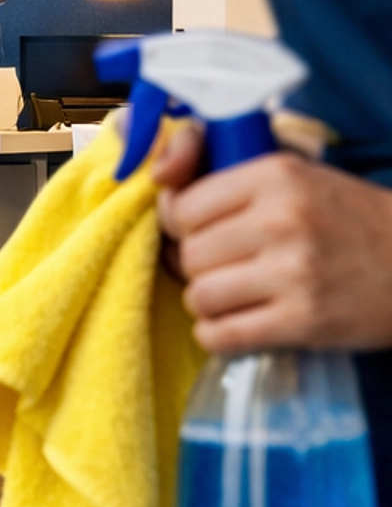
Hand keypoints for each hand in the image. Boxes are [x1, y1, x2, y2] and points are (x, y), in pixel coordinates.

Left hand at [154, 138, 391, 354]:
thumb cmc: (346, 218)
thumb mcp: (295, 174)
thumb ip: (227, 170)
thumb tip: (160, 181)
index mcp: (276, 175)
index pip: (183, 207)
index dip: (183, 227)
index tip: (202, 234)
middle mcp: (282, 220)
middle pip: (189, 256)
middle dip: (198, 268)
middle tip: (226, 270)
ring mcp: (294, 273)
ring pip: (200, 297)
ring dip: (209, 305)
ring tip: (235, 298)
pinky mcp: (303, 321)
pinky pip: (222, 336)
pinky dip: (220, 336)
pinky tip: (240, 326)